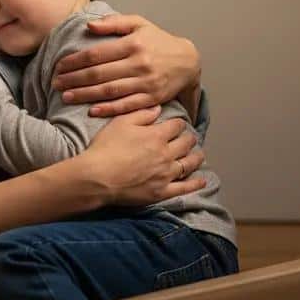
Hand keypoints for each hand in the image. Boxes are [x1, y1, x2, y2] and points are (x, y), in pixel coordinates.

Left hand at [52, 14, 200, 116]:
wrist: (188, 61)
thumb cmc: (159, 41)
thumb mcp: (140, 24)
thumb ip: (114, 23)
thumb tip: (89, 25)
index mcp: (133, 44)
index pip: (96, 54)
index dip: (75, 61)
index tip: (59, 66)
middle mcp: (139, 64)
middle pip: (99, 74)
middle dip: (74, 79)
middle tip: (55, 83)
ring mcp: (146, 83)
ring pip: (109, 91)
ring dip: (85, 95)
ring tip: (66, 97)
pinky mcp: (152, 98)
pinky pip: (126, 105)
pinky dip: (108, 109)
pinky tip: (91, 110)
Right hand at [81, 106, 205, 205]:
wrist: (97, 177)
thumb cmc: (106, 148)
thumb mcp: (121, 123)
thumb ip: (142, 114)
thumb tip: (158, 108)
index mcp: (157, 135)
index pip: (177, 125)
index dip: (178, 123)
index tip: (177, 124)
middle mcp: (166, 154)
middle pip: (186, 143)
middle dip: (189, 138)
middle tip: (189, 138)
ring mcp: (166, 174)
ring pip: (189, 164)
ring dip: (196, 158)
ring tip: (198, 155)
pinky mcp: (162, 192)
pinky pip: (184, 188)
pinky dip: (195, 184)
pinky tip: (201, 181)